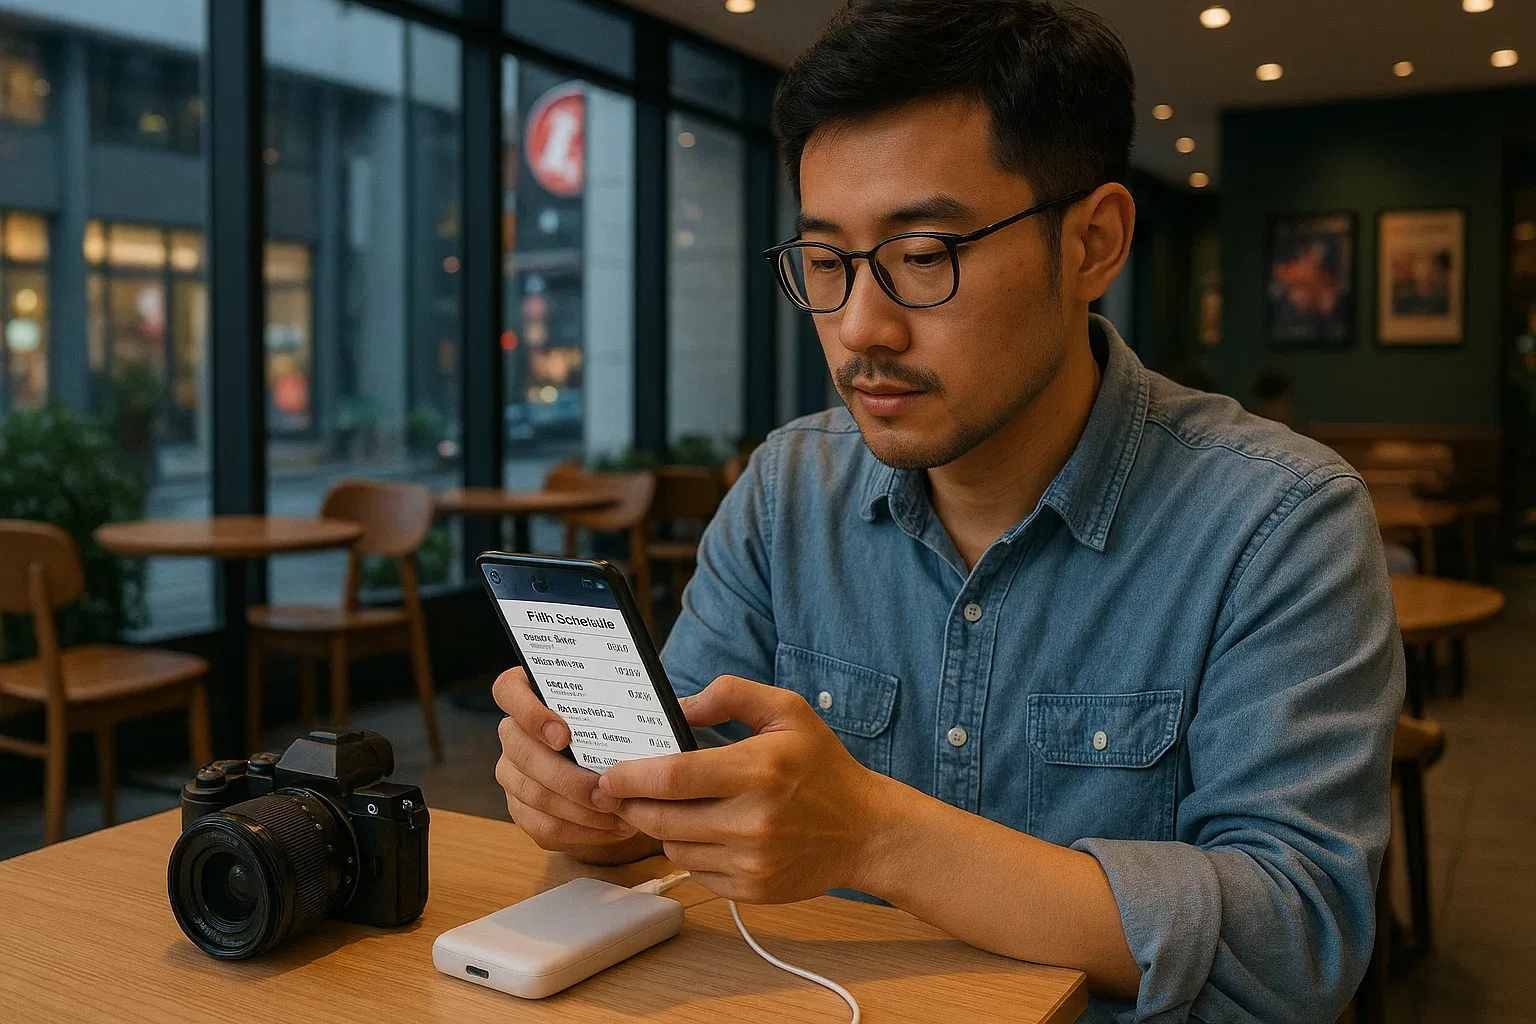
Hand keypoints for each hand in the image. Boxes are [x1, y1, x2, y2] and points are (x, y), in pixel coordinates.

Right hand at [492, 667, 662, 863]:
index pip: (507, 691)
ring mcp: (513, 774)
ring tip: (621, 814)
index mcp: (530, 694)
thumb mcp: (631, 707)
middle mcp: (513, 734)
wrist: (613, 763)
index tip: (565, 735)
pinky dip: (582, 833)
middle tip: (609, 792)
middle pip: (521, 754)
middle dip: (568, 778)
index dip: (530, 713)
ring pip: (533, 796)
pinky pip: (543, 829)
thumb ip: (647, 702)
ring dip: (579, 811)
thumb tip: (693, 708)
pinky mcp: (523, 810)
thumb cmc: (621, 728)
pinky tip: (614, 829)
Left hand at [593, 675, 893, 902]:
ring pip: (673, 848)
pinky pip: (696, 872)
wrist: (866, 832)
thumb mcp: (787, 711)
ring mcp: (752, 861)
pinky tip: (705, 833)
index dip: (631, 776)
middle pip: (662, 818)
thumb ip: (732, 695)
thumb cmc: (823, 767)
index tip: (609, 773)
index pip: (673, 776)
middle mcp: (753, 820)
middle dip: (632, 804)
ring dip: (661, 829)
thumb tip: (680, 706)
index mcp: (758, 770)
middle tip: (619, 791)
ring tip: (671, 808)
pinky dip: (690, 853)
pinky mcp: (752, 890)